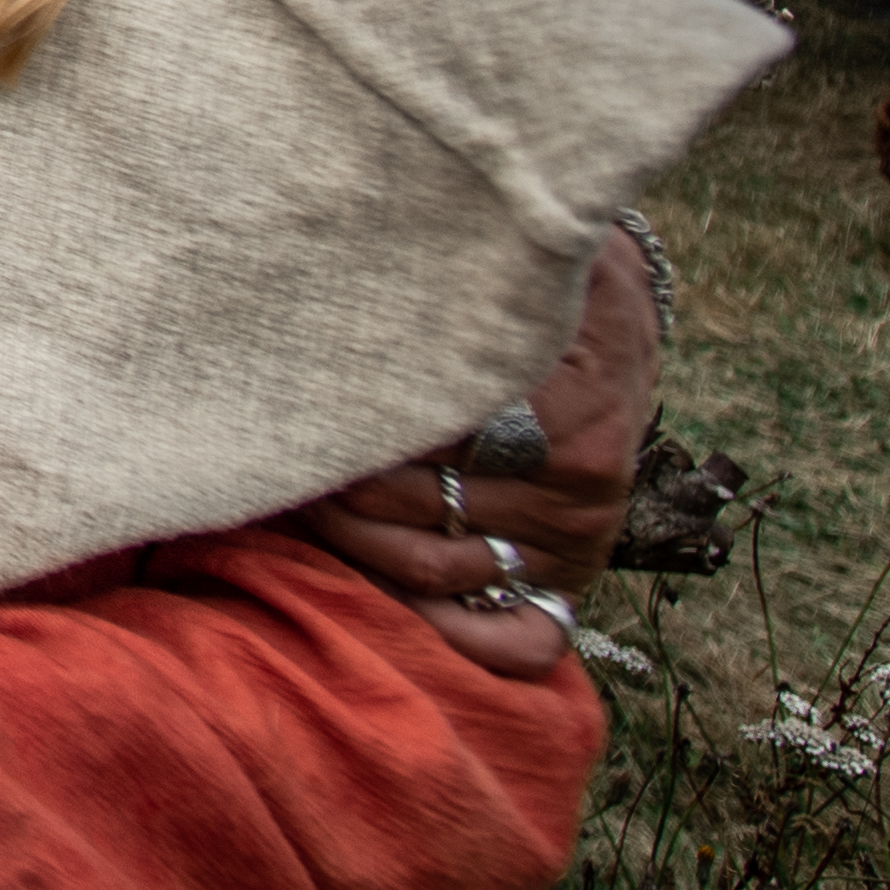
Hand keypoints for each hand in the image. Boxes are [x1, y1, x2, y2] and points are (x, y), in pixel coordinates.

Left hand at [283, 226, 657, 670]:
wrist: (617, 325)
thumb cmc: (539, 286)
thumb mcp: (513, 262)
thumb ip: (447, 272)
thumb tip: (358, 247)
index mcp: (558, 406)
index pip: (421, 435)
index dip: (342, 429)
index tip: (286, 408)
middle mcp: (571, 482)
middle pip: (411, 504)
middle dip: (328, 482)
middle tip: (273, 453)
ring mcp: (572, 536)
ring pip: (432, 567)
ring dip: (351, 542)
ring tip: (300, 500)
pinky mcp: (572, 576)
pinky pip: (518, 641)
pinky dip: (450, 636)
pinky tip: (388, 600)